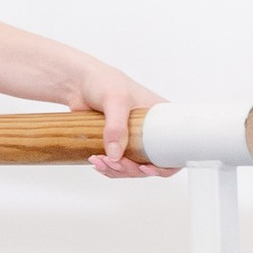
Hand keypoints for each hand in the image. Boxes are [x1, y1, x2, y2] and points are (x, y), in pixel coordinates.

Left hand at [76, 63, 169, 177]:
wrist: (79, 82)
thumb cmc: (104, 81)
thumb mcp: (115, 100)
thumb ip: (116, 126)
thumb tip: (116, 155)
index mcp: (162, 119)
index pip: (174, 150)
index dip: (164, 166)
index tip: (146, 168)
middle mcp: (151, 132)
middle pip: (151, 163)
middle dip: (132, 169)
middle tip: (114, 163)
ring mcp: (134, 139)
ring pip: (133, 166)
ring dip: (117, 170)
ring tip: (99, 161)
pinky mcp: (118, 144)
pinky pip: (118, 164)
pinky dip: (108, 168)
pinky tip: (98, 163)